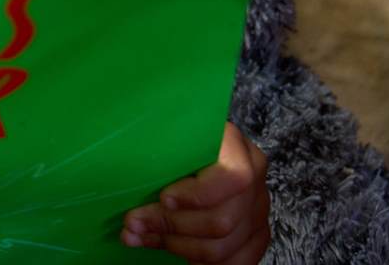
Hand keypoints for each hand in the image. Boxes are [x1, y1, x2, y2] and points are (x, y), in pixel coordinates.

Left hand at [122, 123, 269, 261]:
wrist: (188, 149)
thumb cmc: (168, 141)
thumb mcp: (160, 136)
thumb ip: (151, 154)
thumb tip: (131, 204)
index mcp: (235, 145)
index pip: (233, 178)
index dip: (198, 195)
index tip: (163, 199)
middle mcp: (253, 175)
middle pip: (222, 220)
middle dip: (172, 226)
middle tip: (134, 223)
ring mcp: (257, 206)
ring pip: (223, 245)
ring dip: (177, 246)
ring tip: (142, 236)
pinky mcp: (256, 231)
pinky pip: (236, 261)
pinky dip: (200, 262)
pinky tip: (174, 251)